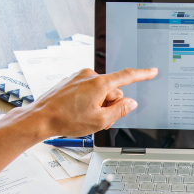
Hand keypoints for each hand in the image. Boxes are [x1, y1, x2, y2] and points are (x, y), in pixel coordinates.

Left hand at [31, 68, 157, 137]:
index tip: (152, 71)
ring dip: (98, 104)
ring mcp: (79, 77)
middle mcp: (90, 76)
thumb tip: (130, 103)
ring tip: (84, 117)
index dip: (142, 74)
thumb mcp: (99, 121)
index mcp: (99, 84)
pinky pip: (87, 89)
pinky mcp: (71, 81)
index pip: (127, 76)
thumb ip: (120, 110)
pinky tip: (76, 111)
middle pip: (112, 90)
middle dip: (110, 104)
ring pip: (100, 91)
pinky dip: (87, 100)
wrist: (40, 118)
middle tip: (98, 119)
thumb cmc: (66, 120)